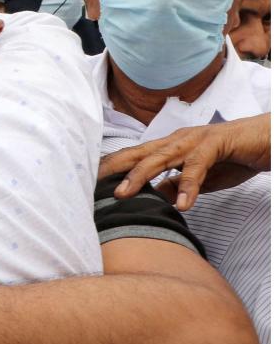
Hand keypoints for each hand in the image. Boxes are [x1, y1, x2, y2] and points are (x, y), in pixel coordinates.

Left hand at [98, 114, 270, 210]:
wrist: (267, 140)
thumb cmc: (232, 156)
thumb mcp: (198, 177)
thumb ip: (176, 185)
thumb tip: (154, 197)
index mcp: (169, 147)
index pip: (133, 157)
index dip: (110, 168)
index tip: (86, 181)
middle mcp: (175, 140)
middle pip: (137, 154)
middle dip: (112, 168)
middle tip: (89, 185)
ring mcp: (194, 140)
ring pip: (160, 158)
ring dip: (140, 177)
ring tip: (123, 195)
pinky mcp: (215, 144)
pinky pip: (198, 166)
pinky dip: (188, 185)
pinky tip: (182, 204)